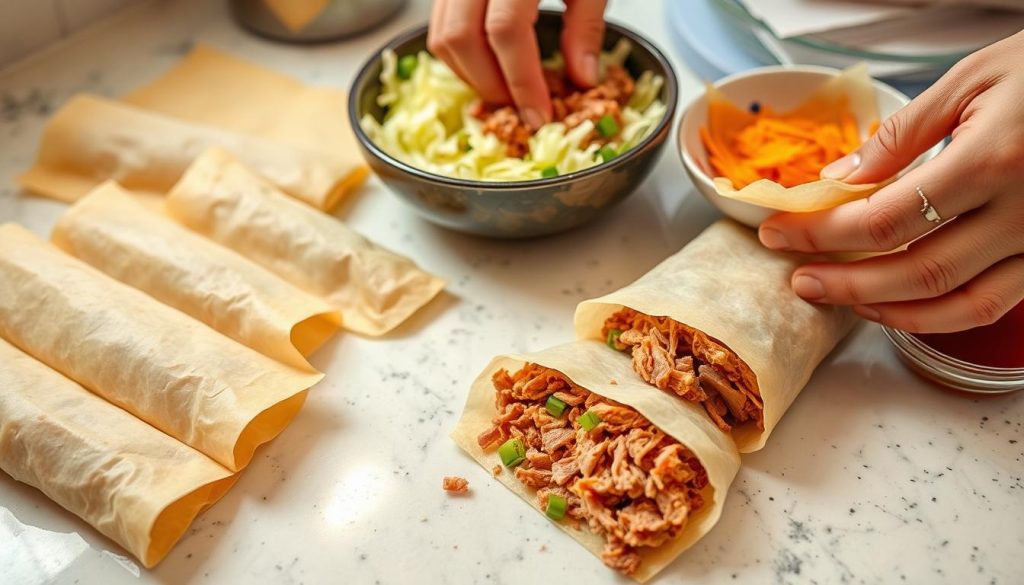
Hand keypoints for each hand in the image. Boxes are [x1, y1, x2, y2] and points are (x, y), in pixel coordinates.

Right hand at [427, 0, 607, 128]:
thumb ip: (586, 24)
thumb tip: (582, 79)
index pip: (506, 31)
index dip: (522, 81)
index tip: (540, 115)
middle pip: (461, 39)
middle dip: (491, 85)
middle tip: (523, 108)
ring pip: (441, 35)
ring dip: (472, 75)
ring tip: (509, 90)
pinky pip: (441, 22)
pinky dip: (463, 54)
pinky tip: (492, 65)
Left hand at [758, 31, 1023, 332]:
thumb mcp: (975, 79)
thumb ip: (903, 134)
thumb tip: (840, 178)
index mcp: (993, 160)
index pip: (885, 218)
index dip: (823, 232)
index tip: (781, 232)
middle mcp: (1023, 213)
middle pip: (915, 270)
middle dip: (845, 282)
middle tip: (798, 279)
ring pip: (955, 302)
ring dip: (885, 310)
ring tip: (836, 297)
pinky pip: (992, 304)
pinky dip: (936, 316)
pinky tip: (894, 306)